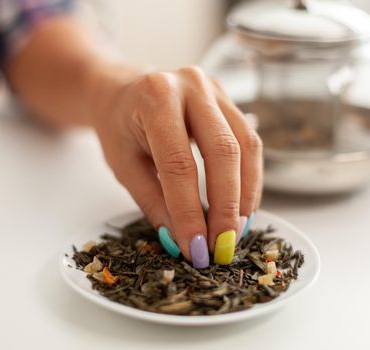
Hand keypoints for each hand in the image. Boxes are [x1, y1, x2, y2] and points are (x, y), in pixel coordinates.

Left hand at [94, 66, 262, 267]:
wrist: (122, 92)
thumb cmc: (118, 127)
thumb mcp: (124, 166)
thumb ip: (153, 202)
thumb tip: (181, 241)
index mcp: (155, 97)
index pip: (178, 163)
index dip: (189, 210)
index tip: (195, 247)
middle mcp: (191, 85)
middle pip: (223, 151)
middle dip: (226, 206)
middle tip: (223, 245)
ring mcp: (215, 90)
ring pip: (246, 146)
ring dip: (245, 195)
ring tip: (236, 231)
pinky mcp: (229, 101)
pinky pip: (250, 143)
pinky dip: (249, 179)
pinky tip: (242, 207)